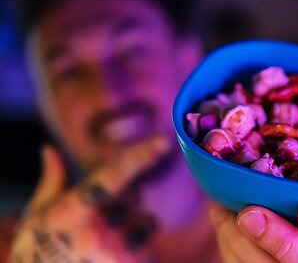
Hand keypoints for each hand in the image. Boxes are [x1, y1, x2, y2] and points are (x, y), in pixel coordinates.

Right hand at [9, 135, 170, 262]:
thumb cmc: (39, 244)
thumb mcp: (39, 211)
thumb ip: (53, 178)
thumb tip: (49, 148)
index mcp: (72, 211)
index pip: (112, 177)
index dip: (139, 157)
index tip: (163, 142)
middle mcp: (96, 233)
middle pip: (135, 198)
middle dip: (129, 199)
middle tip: (108, 214)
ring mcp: (115, 254)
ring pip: (148, 221)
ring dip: (139, 222)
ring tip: (114, 235)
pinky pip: (154, 246)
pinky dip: (145, 245)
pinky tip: (122, 251)